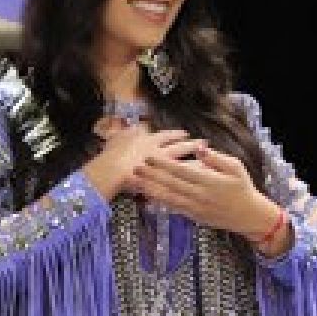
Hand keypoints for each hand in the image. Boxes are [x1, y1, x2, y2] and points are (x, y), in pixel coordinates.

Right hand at [84, 127, 204, 202]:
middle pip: (179, 147)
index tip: (185, 133)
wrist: (110, 171)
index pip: (166, 136)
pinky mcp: (160, 185)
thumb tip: (133, 128)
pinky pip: (176, 185)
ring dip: (195, 165)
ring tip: (206, 165)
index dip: (176, 134)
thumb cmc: (110, 154)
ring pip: (182, 166)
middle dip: (192, 145)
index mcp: (147, 141)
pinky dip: (184, 186)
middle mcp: (158, 153)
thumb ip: (126, 133)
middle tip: (204, 143)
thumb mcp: (117, 138)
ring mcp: (160, 169)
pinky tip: (195, 187)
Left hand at [133, 141, 282, 245]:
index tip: (149, 156)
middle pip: (171, 184)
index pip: (181, 171)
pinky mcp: (194, 216)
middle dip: (152, 176)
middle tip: (134, 168)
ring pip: (169, 198)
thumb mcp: (235, 167)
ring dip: (151, 190)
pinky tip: (148, 197)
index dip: (163, 164)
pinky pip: (174, 208)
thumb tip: (199, 148)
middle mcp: (200, 195)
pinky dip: (160, 202)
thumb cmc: (242, 187)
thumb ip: (215, 158)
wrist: (249, 215)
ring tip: (137, 182)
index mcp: (209, 181)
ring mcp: (196, 208)